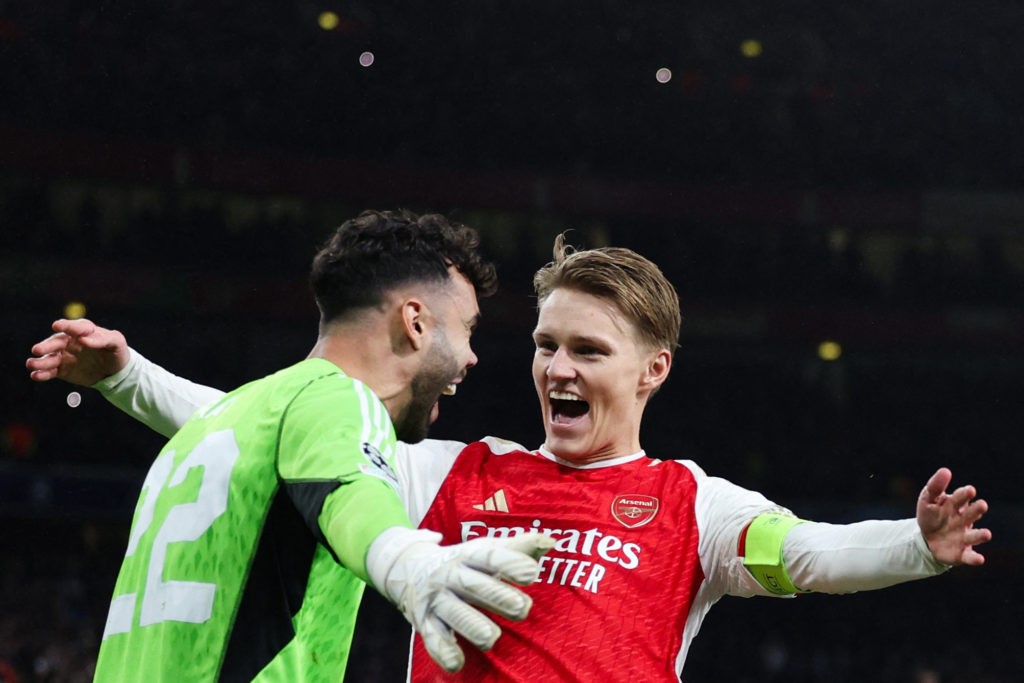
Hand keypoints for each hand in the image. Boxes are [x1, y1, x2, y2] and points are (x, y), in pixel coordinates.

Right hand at [26, 318, 129, 385]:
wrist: (116, 372)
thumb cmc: (116, 352)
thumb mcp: (116, 343)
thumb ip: (102, 339)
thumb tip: (84, 340)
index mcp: (84, 331)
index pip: (74, 327)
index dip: (66, 325)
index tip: (57, 326)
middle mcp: (70, 341)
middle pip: (56, 342)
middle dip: (46, 346)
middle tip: (37, 350)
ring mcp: (65, 356)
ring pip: (50, 357)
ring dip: (40, 361)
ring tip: (32, 364)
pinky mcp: (62, 370)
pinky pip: (50, 371)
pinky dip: (42, 374)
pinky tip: (36, 375)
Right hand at [367, 528, 554, 671]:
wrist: (406, 567)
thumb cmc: (461, 562)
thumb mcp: (484, 550)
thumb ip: (517, 548)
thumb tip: (550, 541)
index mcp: (468, 556)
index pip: (490, 557)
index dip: (511, 563)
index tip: (532, 572)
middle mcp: (450, 576)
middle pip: (473, 585)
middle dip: (497, 597)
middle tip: (523, 608)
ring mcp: (436, 599)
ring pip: (454, 613)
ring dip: (472, 625)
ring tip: (491, 638)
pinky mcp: (424, 622)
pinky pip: (432, 638)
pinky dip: (443, 650)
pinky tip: (456, 662)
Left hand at [917, 467, 990, 565]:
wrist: (926, 539)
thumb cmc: (931, 516)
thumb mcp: (928, 500)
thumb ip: (935, 486)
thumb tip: (946, 470)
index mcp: (956, 505)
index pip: (963, 497)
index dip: (965, 494)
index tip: (969, 491)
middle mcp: (964, 520)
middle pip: (972, 513)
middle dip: (977, 510)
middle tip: (981, 506)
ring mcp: (964, 536)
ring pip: (975, 535)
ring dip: (981, 535)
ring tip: (986, 534)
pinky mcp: (961, 553)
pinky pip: (969, 557)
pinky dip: (975, 558)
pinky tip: (979, 559)